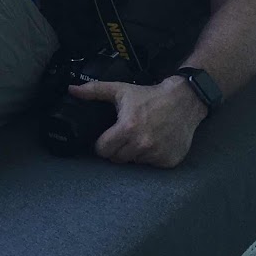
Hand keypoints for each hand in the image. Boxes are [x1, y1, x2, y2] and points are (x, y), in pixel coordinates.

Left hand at [66, 76, 206, 167]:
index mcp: (127, 128)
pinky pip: (151, 165)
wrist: (184, 101)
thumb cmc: (150, 96)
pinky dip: (151, 157)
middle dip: (118, 149)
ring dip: (134, 153)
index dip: (102, 144)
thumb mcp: (121, 90)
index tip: (108, 138)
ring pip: (134, 162)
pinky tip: (155, 142)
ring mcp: (156, 154)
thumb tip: (72, 90)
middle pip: (117, 158)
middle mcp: (142, 144)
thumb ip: (94, 91)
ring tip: (141, 137)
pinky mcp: (169, 161)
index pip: (103, 150)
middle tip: (125, 136)